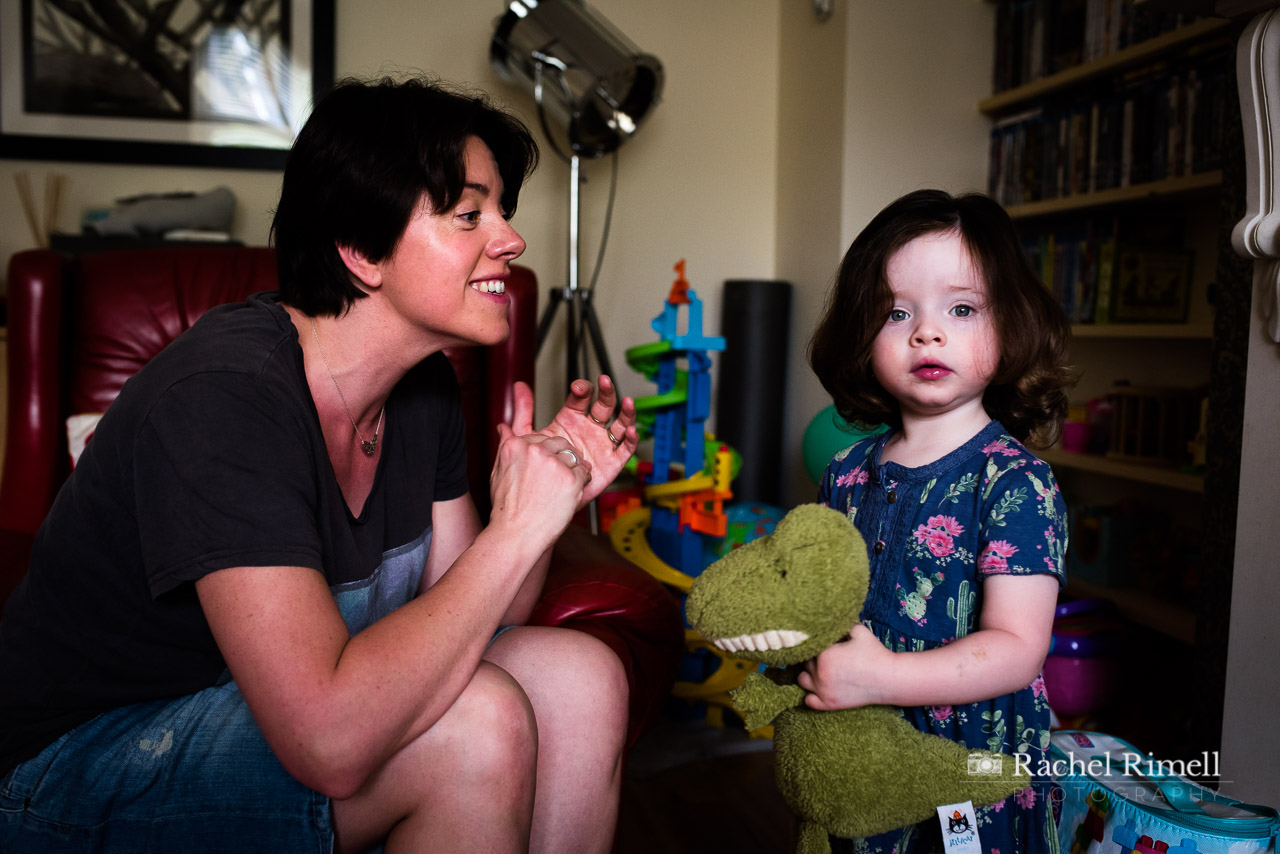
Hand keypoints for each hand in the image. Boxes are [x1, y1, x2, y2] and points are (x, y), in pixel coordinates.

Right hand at [488, 421, 591, 546]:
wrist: (516, 535)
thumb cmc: (506, 509)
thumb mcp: (497, 472)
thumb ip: (504, 446)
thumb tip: (503, 427)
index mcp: (516, 445)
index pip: (541, 438)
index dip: (547, 454)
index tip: (545, 467)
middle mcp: (535, 451)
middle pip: (560, 443)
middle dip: (563, 457)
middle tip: (559, 476)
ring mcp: (554, 464)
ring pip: (574, 456)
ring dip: (574, 468)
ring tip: (565, 486)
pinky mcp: (571, 479)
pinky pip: (585, 472)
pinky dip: (583, 481)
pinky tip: (573, 492)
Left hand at [511, 376, 638, 507]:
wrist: (543, 500)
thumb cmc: (538, 469)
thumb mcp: (528, 438)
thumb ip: (524, 411)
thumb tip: (518, 386)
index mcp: (572, 420)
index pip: (581, 399)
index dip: (582, 390)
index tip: (578, 388)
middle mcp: (589, 429)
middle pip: (603, 406)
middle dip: (606, 393)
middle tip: (604, 382)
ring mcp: (602, 445)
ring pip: (619, 424)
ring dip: (626, 412)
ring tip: (626, 402)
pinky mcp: (612, 463)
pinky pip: (625, 449)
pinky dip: (631, 440)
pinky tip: (631, 430)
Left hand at [797, 624, 892, 709]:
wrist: (889, 678)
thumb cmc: (874, 653)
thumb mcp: (857, 630)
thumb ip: (839, 626)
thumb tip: (826, 624)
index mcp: (825, 655)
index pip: (809, 645)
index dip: (818, 642)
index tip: (828, 643)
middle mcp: (820, 675)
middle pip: (805, 662)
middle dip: (815, 657)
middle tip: (830, 655)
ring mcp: (824, 692)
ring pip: (802, 680)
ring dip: (809, 674)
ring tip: (823, 670)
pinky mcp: (830, 704)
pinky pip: (809, 701)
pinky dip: (811, 694)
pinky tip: (821, 687)